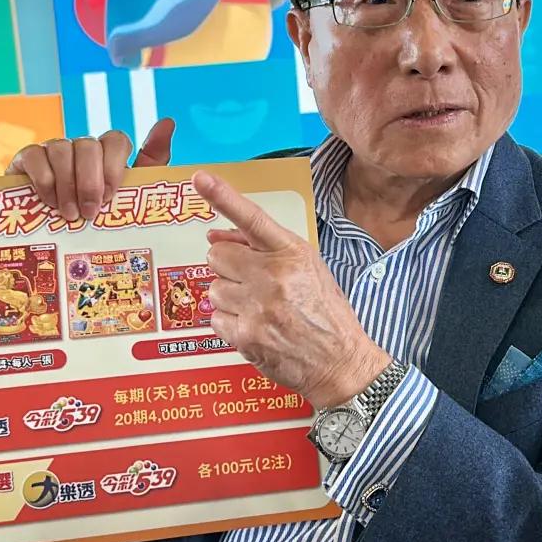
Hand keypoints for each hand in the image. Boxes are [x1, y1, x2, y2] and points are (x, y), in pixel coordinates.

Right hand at [5, 118, 174, 222]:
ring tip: (69, 215)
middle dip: (90, 182)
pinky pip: (35, 156)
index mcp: (107, 151)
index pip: (117, 140)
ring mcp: (54, 148)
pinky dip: (44, 180)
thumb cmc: (96, 210)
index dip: (114, 168)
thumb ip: (152, 159)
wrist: (52, 227)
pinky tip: (49, 202)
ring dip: (67, 186)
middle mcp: (82, 145)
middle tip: (90, 213)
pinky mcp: (28, 157)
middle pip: (89, 146)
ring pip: (62, 150)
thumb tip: (168, 121)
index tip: (111, 197)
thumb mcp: (129, 192)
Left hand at [194, 170, 390, 408]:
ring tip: (258, 308)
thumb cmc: (326, 313)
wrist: (341, 362)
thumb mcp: (308, 269)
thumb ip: (264, 249)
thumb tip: (215, 236)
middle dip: (227, 267)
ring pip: (213, 289)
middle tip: (248, 281)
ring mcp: (257, 307)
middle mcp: (273, 276)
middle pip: (217, 256)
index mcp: (292, 253)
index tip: (200, 178)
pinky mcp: (246, 335)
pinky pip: (215, 319)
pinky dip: (229, 324)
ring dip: (229, 297)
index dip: (223, 196)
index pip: (252, 218)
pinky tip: (254, 327)